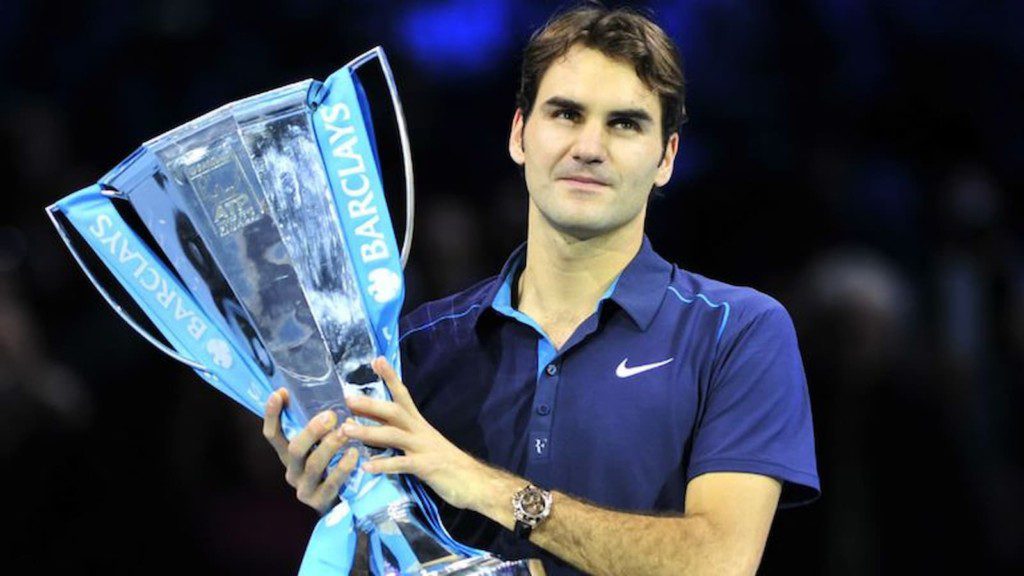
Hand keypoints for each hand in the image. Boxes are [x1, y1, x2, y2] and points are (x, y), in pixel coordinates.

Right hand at [262, 388, 359, 514]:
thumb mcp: (320, 445)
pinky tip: (353, 454)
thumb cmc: (330, 465)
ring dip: (329, 446)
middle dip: (311, 431)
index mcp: (287, 454)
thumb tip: (328, 393)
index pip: (272, 434)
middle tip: (330, 416)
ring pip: (313, 465)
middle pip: (295, 449)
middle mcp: (292, 470)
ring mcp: (304, 488)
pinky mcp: (320, 501)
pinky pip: (331, 483)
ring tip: (345, 432)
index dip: (273, 414)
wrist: (339, 504)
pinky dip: (342, 467)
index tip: (280, 393)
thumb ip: (319, 427)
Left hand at [342, 357, 486, 510]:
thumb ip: (400, 432)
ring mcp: (423, 448)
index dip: (391, 377)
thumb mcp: (421, 442)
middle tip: (348, 399)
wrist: (473, 481)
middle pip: (394, 411)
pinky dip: (384, 464)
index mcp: (419, 423)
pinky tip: (366, 466)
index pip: (403, 395)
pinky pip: (402, 463)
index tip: (376, 360)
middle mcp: (420, 431)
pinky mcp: (425, 467)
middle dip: (371, 404)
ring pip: (393, 435)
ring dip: (368, 432)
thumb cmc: (445, 462)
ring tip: (346, 430)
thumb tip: (374, 422)